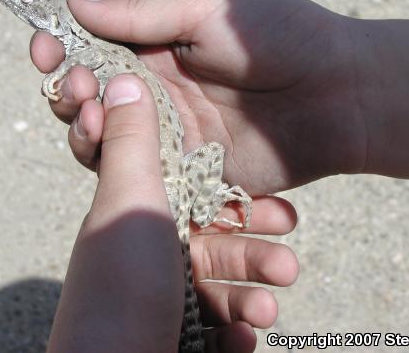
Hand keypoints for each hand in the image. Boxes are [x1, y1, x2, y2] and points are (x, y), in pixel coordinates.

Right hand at [30, 0, 364, 193]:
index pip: (93, 50)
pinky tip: (112, 153)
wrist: (339, 93)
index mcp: (159, 49)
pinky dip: (120, 168)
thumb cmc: (281, 36)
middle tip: (75, 86)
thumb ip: (143, 14)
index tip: (43, 45)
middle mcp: (160, 94)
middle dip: (70, 92)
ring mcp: (174, 136)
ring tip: (92, 116)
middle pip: (94, 100)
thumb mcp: (207, 10)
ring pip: (109, 143)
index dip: (62, 48)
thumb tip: (74, 0)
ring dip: (87, 129)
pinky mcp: (192, 174)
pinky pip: (144, 176)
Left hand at [47, 74, 298, 352]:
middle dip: (255, 249)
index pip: (196, 194)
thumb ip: (132, 142)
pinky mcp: (174, 337)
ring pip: (221, 287)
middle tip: (290, 257)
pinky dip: (232, 332)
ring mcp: (161, 300)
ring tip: (268, 310)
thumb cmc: (118, 287)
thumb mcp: (128, 201)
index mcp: (138, 214)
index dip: (235, 196)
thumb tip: (121, 81)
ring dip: (250, 295)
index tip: (275, 199)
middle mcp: (148, 254)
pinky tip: (241, 340)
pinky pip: (214, 329)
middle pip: (216, 243)